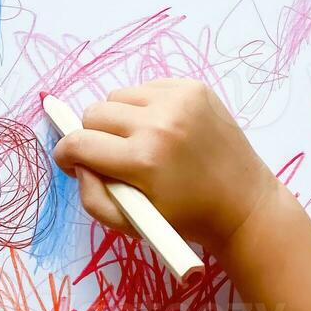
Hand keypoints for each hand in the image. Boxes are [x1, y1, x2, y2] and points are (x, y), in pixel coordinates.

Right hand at [52, 79, 278, 251]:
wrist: (243, 203)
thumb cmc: (184, 217)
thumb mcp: (131, 224)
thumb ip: (92, 196)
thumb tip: (77, 162)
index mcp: (143, 160)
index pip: (79, 142)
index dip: (67, 153)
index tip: (71, 161)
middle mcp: (160, 122)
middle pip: (94, 113)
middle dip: (94, 136)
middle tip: (112, 156)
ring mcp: (179, 99)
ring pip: (117, 96)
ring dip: (120, 119)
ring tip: (141, 142)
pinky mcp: (193, 87)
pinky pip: (146, 87)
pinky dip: (145, 107)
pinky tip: (164, 129)